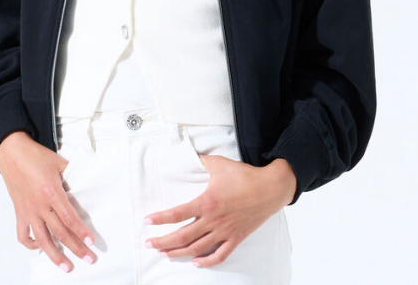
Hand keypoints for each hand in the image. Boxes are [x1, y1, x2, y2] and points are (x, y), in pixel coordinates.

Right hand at [0, 130, 96, 272]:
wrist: (12, 152)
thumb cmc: (36, 156)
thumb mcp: (59, 162)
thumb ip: (72, 175)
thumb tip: (85, 184)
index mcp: (51, 192)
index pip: (69, 217)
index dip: (81, 231)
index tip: (91, 242)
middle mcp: (39, 205)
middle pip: (60, 233)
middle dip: (76, 248)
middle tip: (89, 259)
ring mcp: (28, 211)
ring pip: (42, 240)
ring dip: (55, 256)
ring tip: (66, 267)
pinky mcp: (19, 212)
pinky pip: (23, 235)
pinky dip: (32, 245)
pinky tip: (41, 248)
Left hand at [143, 154, 296, 267]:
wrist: (270, 188)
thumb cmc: (245, 175)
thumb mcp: (220, 164)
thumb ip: (201, 161)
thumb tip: (189, 154)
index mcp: (207, 202)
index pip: (177, 214)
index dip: (160, 219)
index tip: (147, 222)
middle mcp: (213, 220)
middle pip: (183, 236)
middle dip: (163, 242)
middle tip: (149, 244)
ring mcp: (225, 231)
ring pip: (197, 248)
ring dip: (178, 253)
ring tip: (164, 254)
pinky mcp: (236, 238)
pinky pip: (219, 255)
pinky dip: (206, 262)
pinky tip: (196, 263)